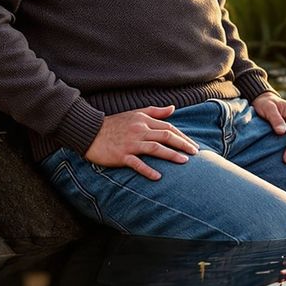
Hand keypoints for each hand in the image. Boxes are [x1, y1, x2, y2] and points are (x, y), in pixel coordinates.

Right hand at [85, 105, 199, 180]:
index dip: (183, 136)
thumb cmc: (114, 124)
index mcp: (144, 120)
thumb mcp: (135, 114)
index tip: (193, 145)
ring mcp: (131, 143)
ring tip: (184, 162)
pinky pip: (137, 163)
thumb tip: (173, 108)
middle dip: (183, 144)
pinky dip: (148, 170)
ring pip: (156, 148)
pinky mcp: (121, 155)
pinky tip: (158, 176)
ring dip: (171, 155)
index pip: (168, 128)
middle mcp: (139, 130)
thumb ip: (155, 112)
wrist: (89, 132)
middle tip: (195, 153)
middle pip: (166, 136)